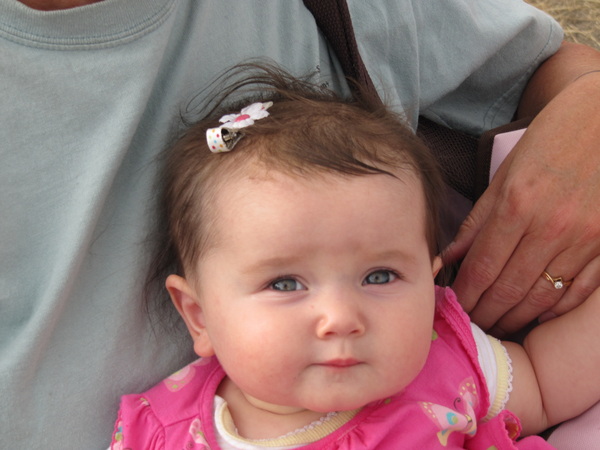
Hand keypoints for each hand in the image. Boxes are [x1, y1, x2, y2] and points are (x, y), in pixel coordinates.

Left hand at [445, 71, 599, 335]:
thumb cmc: (555, 136)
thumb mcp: (508, 171)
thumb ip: (478, 219)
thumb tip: (449, 257)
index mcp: (517, 205)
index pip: (481, 267)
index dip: (465, 295)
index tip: (455, 307)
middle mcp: (550, 227)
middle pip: (509, 288)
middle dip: (486, 312)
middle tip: (473, 324)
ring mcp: (585, 239)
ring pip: (543, 296)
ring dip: (517, 317)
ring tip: (498, 325)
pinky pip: (580, 291)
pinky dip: (557, 309)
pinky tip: (539, 316)